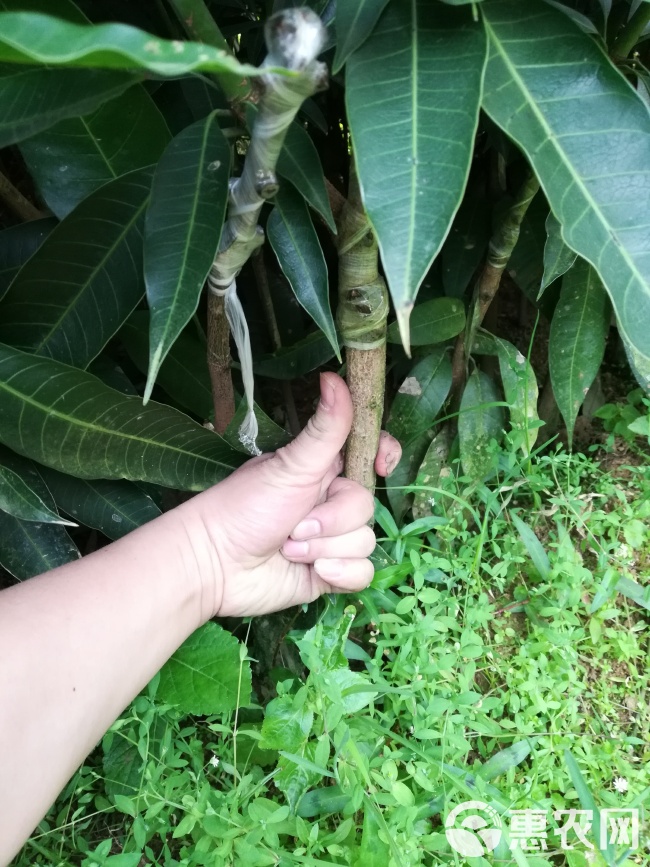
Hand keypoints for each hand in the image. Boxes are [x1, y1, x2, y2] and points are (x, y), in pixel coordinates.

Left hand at [187, 374, 400, 617]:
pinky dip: (340, 574)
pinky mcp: (331, 573)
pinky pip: (362, 573)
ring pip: (365, 541)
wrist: (215, 564)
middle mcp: (331, 501)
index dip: (384, 456)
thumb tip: (334, 376)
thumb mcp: (289, 466)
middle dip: (331, 521)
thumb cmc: (244, 506)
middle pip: (366, 506)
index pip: (371, 453)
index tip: (379, 466)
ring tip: (289, 549)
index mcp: (323, 469)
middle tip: (294, 525)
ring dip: (325, 548)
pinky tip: (315, 573)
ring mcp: (332, 538)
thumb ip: (323, 429)